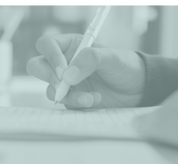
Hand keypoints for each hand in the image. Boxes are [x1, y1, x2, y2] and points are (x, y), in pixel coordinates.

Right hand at [26, 34, 145, 108]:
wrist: (138, 88)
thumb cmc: (125, 66)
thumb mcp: (111, 58)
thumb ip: (90, 60)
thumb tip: (67, 75)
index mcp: (71, 46)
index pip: (47, 45)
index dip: (50, 56)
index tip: (64, 70)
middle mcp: (65, 64)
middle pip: (38, 67)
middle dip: (50, 77)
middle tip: (64, 84)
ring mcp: (68, 83)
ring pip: (51, 89)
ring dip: (68, 95)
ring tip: (90, 97)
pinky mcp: (74, 98)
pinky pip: (65, 103)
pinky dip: (77, 104)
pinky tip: (95, 100)